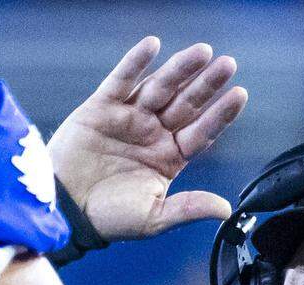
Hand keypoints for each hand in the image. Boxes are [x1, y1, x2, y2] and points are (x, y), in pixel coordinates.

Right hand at [48, 36, 247, 241]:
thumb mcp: (153, 219)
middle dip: (207, 84)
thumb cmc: (107, 218)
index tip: (239, 96)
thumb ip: (189, 208)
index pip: (201, 132)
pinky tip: (152, 46)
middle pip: (186, 104)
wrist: (64, 210)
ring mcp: (129, 118)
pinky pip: (121, 81)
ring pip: (159, 88)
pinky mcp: (101, 108)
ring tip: (202, 53)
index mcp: (168, 157)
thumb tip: (225, 210)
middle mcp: (152, 134)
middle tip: (228, 65)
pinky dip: (135, 63)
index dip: (220, 114)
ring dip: (180, 69)